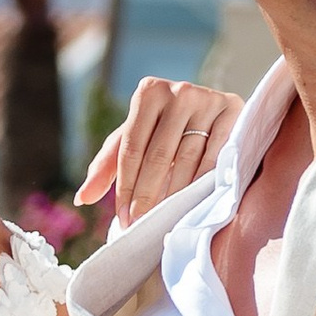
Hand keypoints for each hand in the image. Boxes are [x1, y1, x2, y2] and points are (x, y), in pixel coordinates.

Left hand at [78, 79, 244, 228]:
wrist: (212, 111)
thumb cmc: (164, 129)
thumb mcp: (134, 140)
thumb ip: (107, 167)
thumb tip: (82, 198)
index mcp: (149, 91)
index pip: (131, 147)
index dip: (125, 186)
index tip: (123, 218)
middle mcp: (179, 90)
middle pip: (158, 155)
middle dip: (147, 195)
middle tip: (141, 224)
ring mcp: (208, 99)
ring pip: (187, 158)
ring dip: (174, 194)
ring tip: (165, 219)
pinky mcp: (233, 111)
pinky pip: (215, 156)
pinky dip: (203, 183)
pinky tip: (193, 203)